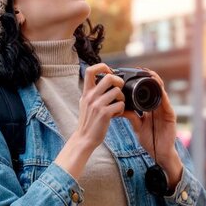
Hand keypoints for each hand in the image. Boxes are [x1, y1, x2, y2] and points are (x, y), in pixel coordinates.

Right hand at [55, 64, 124, 180]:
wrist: (84, 138)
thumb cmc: (88, 121)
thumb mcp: (85, 102)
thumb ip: (92, 92)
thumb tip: (103, 80)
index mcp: (86, 92)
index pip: (90, 70)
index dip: (102, 67)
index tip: (109, 72)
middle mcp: (90, 96)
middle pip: (109, 77)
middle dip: (119, 81)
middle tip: (119, 89)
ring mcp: (97, 105)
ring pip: (117, 92)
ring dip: (122, 98)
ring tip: (117, 105)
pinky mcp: (104, 114)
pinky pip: (120, 105)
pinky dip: (121, 110)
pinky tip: (116, 115)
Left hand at [122, 69, 182, 187]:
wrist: (160, 154)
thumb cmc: (150, 140)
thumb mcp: (137, 125)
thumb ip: (131, 116)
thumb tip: (120, 108)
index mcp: (150, 108)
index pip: (146, 92)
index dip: (141, 82)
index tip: (133, 74)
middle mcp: (158, 107)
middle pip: (155, 89)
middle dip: (149, 78)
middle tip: (141, 70)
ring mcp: (165, 110)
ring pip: (161, 92)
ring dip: (156, 83)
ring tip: (150, 74)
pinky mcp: (170, 115)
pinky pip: (166, 103)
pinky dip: (162, 94)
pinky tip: (158, 88)